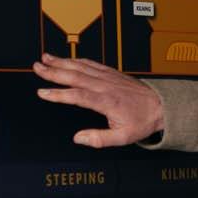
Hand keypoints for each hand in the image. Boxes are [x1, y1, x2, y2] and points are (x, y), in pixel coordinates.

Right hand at [33, 54, 165, 147]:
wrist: (160, 106)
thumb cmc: (142, 121)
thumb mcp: (123, 137)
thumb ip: (99, 139)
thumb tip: (78, 138)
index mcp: (106, 102)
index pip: (77, 96)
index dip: (58, 94)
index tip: (42, 92)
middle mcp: (105, 86)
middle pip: (75, 76)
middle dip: (53, 71)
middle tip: (36, 67)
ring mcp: (108, 77)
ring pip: (81, 67)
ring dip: (62, 62)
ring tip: (45, 59)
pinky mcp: (111, 73)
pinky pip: (91, 63)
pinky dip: (76, 60)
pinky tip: (66, 59)